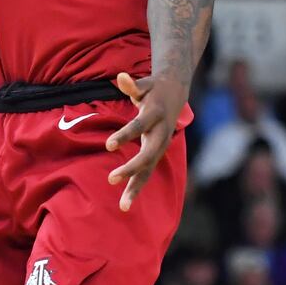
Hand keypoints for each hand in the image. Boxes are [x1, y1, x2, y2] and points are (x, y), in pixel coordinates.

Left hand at [105, 71, 185, 211]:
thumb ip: (132, 84)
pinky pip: (148, 172)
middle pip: (148, 155)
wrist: (177, 92)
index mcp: (156, 114)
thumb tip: (121, 77)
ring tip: (123, 207)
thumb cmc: (154, 88)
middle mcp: (161, 133)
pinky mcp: (157, 153)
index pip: (139, 127)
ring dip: (136, 187)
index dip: (125, 135)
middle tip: (111, 178)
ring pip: (150, 169)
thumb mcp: (145, 84)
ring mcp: (161, 145)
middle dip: (132, 168)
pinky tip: (125, 203)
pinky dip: (137, 187)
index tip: (108, 146)